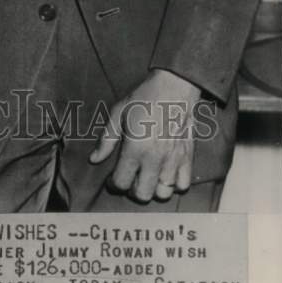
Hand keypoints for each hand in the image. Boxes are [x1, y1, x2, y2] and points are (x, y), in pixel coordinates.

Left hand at [89, 69, 200, 202]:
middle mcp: (155, 159)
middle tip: (130, 178)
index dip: (113, 184)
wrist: (175, 87)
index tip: (112, 179)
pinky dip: (174, 185)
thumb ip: (106, 139)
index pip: (121, 182)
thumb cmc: (144, 97)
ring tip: (148, 176)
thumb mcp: (118, 112)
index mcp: (135, 148)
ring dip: (153, 189)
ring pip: (163, 194)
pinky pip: (183, 185)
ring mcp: (173, 160)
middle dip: (132, 190)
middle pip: (142, 195)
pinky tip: (165, 174)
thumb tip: (94, 159)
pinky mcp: (188, 157)